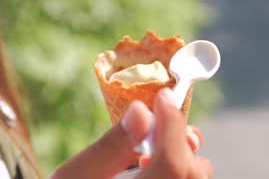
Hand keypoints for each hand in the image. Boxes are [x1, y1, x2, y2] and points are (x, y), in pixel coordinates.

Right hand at [51, 89, 211, 178]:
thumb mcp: (76, 176)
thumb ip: (112, 147)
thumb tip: (142, 112)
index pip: (173, 161)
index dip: (171, 123)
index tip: (161, 97)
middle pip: (192, 174)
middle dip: (179, 143)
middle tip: (153, 128)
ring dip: (181, 163)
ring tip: (149, 159)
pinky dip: (177, 177)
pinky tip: (151, 175)